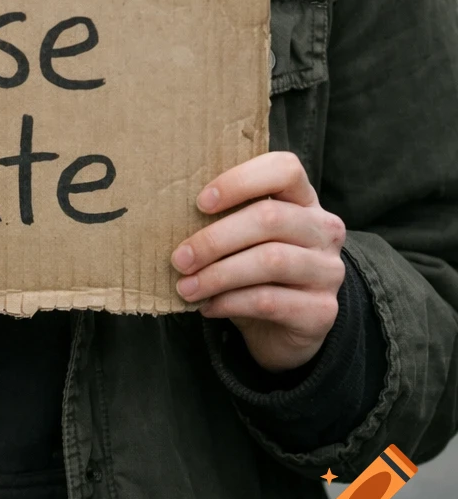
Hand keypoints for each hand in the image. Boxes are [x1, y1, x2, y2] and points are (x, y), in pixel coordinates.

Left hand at [169, 151, 346, 372]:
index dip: (241, 180)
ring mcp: (328, 270)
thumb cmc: (256, 271)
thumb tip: (169, 215)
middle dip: (215, 238)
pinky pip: (269, 300)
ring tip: (186, 287)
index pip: (284, 169)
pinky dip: (231, 302)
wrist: (288, 329)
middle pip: (269, 218)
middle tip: (179, 258)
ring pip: (270, 261)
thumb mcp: (246, 238)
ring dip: (218, 275)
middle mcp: (324, 229)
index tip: (201, 202)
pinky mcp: (322, 310)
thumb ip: (226, 218)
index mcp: (304, 199)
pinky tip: (208, 306)